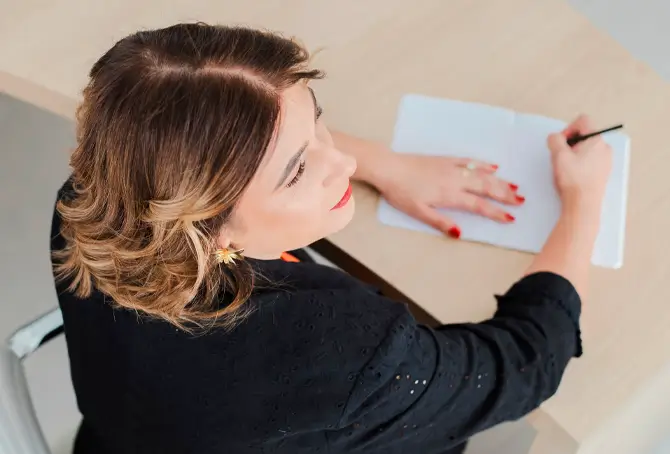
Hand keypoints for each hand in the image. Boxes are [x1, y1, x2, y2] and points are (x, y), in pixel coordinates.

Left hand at [375, 154, 523, 237]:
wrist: (389, 168)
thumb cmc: (401, 193)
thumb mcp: (418, 212)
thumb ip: (440, 222)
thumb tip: (460, 233)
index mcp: (450, 195)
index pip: (479, 205)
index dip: (496, 212)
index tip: (510, 218)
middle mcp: (455, 180)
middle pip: (486, 188)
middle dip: (505, 195)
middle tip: (521, 201)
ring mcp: (451, 168)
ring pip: (482, 174)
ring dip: (499, 180)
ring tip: (514, 187)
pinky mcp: (445, 160)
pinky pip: (469, 161)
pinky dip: (483, 164)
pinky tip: (493, 166)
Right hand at [547, 115, 612, 211]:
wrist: (583, 204)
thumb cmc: (574, 180)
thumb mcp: (558, 155)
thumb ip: (554, 139)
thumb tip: (555, 138)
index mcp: (596, 140)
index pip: (583, 121)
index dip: (568, 128)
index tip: (561, 142)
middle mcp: (604, 148)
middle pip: (584, 135)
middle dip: (570, 143)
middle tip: (562, 157)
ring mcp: (605, 161)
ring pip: (586, 149)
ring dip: (574, 154)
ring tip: (567, 168)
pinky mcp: (602, 173)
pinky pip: (589, 161)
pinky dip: (580, 164)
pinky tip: (573, 175)